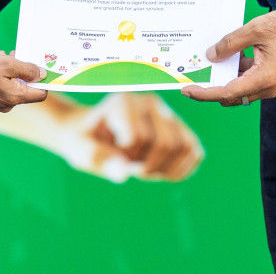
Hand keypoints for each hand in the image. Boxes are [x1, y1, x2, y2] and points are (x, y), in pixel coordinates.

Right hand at [0, 51, 48, 112]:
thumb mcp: (8, 63)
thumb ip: (28, 70)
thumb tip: (42, 75)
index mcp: (15, 97)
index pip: (40, 94)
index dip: (44, 82)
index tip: (42, 70)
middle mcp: (8, 105)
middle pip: (26, 90)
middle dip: (24, 72)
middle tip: (16, 57)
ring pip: (13, 87)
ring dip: (12, 73)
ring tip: (3, 58)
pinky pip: (2, 90)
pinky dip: (2, 79)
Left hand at [84, 93, 204, 180]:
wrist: (92, 132)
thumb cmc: (84, 140)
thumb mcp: (80, 150)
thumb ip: (98, 158)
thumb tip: (124, 173)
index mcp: (124, 102)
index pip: (138, 138)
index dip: (125, 158)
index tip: (110, 157)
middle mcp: (149, 102)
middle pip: (166, 143)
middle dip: (148, 166)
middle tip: (129, 168)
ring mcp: (167, 114)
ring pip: (184, 147)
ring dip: (164, 169)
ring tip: (144, 169)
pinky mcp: (179, 128)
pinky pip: (195, 152)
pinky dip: (180, 170)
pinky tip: (161, 172)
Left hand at [180, 9, 275, 105]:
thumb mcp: (256, 29)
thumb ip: (231, 43)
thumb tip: (211, 55)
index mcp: (263, 79)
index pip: (226, 93)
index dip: (204, 93)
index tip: (187, 90)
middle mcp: (268, 88)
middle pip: (231, 95)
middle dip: (212, 87)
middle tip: (194, 75)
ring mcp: (272, 85)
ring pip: (241, 89)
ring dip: (226, 77)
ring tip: (211, 60)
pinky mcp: (275, 78)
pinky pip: (250, 80)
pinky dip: (238, 71)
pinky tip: (232, 54)